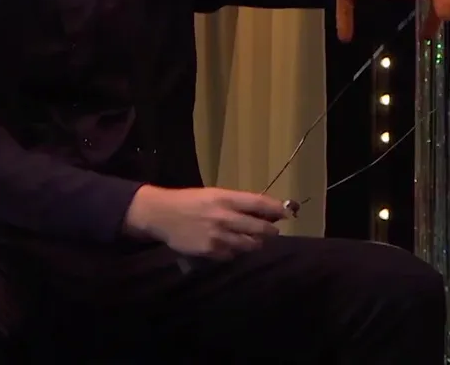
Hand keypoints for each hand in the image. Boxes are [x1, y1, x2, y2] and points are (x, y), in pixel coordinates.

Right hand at [123, 185, 287, 259]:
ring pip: (249, 244)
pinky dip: (235, 251)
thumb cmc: (190, 201)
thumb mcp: (213, 194)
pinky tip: (230, 246)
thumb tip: (261, 211)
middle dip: (270, 231)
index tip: (287, 213)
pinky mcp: (211, 251)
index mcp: (226, 198)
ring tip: (254, 241)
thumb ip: (236, 203)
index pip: (260, 203)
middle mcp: (225, 217)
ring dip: (255, 243)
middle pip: (260, 228)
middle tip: (273, 232)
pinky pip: (232, 255)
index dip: (277, 209)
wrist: (162, 214)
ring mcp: (218, 236)